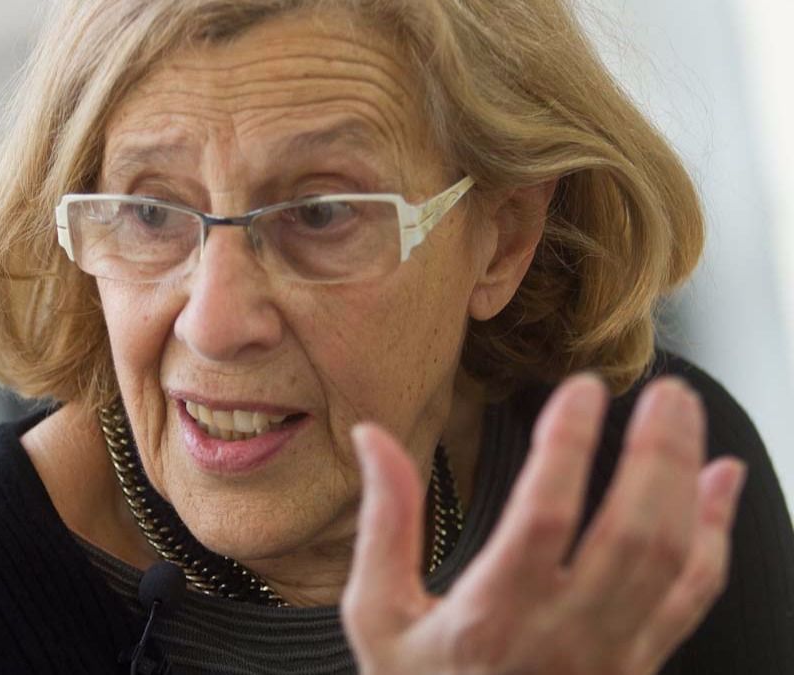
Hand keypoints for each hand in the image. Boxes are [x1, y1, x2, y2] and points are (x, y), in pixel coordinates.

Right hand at [341, 374, 746, 674]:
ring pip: (672, 559)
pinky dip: (716, 534)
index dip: (570, 446)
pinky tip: (720, 482)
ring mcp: (613, 654)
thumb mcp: (378, 617)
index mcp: (492, 617)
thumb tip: (373, 439)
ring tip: (683, 413)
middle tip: (659, 389)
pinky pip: (693, 596)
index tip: (580, 392)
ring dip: (685, 479)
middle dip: (654, 450)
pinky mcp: (640, 664)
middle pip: (632, 532)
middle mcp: (564, 635)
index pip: (546, 516)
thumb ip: (385, 523)